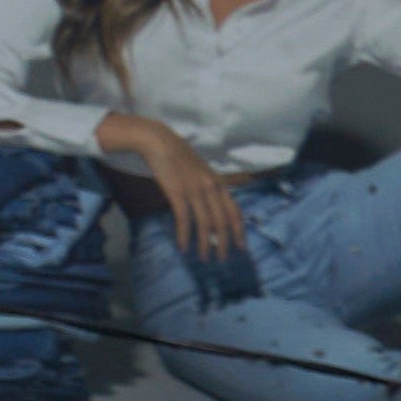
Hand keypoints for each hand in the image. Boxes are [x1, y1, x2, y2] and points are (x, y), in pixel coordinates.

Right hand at [107, 116, 239, 267]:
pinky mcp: (177, 193)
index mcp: (219, 184)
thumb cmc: (179, 157)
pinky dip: (185, 235)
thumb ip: (210, 188)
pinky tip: (184, 246)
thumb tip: (214, 208)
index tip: (242, 247)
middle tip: (222, 259)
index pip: (235, 212)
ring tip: (204, 258)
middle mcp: (211, 188)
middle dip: (225, 243)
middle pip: (223, 222)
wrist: (158, 141)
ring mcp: (195, 191)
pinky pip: (184, 220)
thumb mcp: (202, 172)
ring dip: (206, 244)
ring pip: (206, 224)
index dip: (240, 231)